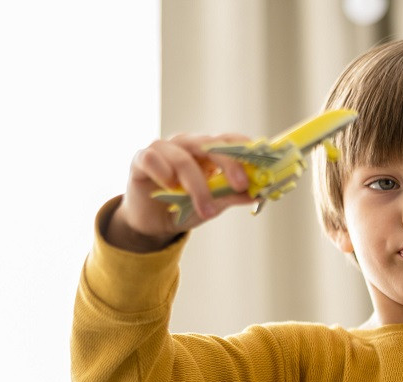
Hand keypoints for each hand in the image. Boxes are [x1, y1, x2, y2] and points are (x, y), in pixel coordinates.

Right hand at [107, 133, 256, 251]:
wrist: (153, 222)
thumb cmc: (185, 205)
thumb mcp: (213, 204)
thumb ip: (232, 196)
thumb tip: (257, 194)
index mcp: (207, 150)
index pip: (229, 139)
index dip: (245, 149)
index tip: (261, 165)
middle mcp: (186, 144)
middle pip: (209, 144)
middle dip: (229, 164)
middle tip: (241, 185)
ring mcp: (163, 149)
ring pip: (183, 158)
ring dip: (198, 186)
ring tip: (206, 210)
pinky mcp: (141, 159)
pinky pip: (152, 159)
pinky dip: (163, 173)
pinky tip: (169, 186)